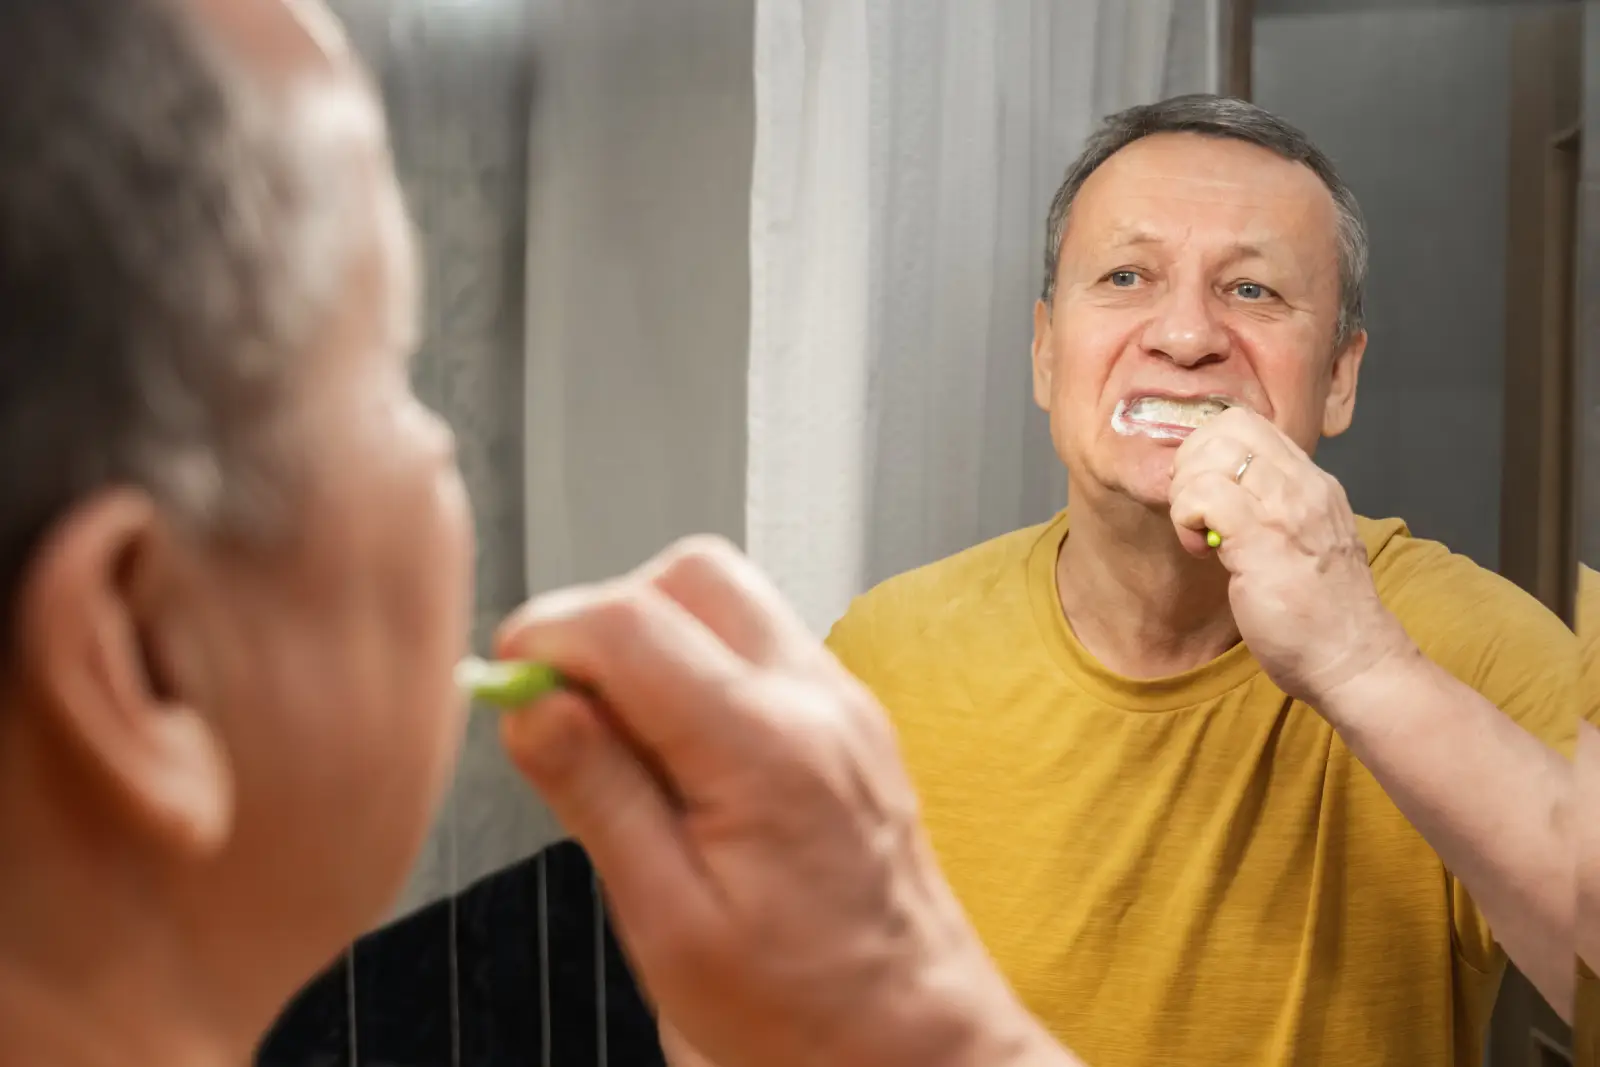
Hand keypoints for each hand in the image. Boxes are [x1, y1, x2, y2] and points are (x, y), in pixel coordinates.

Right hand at [495, 537, 1059, 1066]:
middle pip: (692, 576)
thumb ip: (598, 795)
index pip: (630, 623)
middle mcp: (816, 702)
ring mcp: (843, 702)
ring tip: (623, 738)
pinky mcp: (849, 718)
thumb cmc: (800, 1007)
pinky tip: (680, 752)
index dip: (547, 637)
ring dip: (658, 637)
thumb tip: (532, 706)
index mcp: (765, 750)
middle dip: (609, 616)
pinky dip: (703, 665)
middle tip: (568, 702)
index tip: (509, 682)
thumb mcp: (668, 921)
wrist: (912, 1037)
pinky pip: (763, 644)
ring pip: (731, 599)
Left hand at [1167, 407, 1413, 706]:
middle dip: (1191, 462)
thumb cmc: (1321, 615)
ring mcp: (1286, 510)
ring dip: (1186, 492)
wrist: (1352, 660)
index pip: (1249, 424)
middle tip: (1192, 509)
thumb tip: (1223, 495)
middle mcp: (1303, 487)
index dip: (1209, 448)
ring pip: (1212, 454)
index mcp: (1313, 484)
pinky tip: (1201, 550)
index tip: (1202, 491)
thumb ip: (1274, 512)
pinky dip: (1186, 517)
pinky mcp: (1262, 539)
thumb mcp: (1305, 543)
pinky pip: (1203, 496)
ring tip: (1197, 532)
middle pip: (1227, 426)